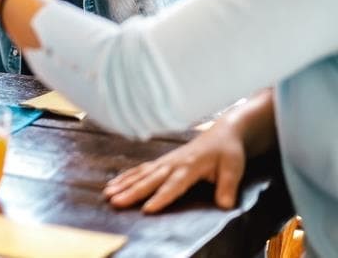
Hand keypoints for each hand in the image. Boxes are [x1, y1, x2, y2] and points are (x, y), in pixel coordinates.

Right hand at [104, 120, 245, 212]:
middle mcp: (173, 164)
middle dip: (131, 192)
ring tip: (108, 194)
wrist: (221, 133)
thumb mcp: (234, 168)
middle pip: (149, 180)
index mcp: (190, 166)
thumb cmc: (227, 152)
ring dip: (123, 184)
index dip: (161, 197)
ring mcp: (164, 161)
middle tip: (115, 202)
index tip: (147, 209)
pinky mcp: (161, 162)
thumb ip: (228, 186)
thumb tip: (225, 205)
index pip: (173, 185)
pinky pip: (140, 170)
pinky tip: (113, 184)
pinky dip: (126, 177)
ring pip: (140, 174)